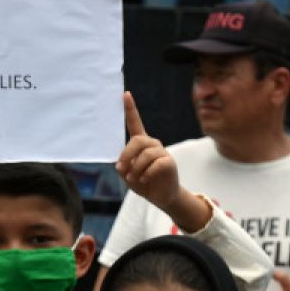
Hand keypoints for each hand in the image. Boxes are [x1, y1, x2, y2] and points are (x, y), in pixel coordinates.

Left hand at [115, 92, 210, 232]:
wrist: (161, 196)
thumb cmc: (143, 183)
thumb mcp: (128, 175)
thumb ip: (122, 166)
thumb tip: (120, 162)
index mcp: (141, 144)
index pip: (135, 123)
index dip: (130, 109)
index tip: (125, 94)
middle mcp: (152, 144)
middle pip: (137, 141)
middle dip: (126, 155)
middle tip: (121, 169)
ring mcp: (162, 152)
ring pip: (145, 154)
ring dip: (136, 168)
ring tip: (134, 178)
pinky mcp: (169, 162)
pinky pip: (155, 164)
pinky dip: (147, 173)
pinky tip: (145, 179)